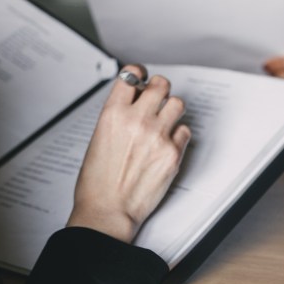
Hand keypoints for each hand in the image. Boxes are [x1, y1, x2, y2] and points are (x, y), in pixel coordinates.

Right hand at [67, 65, 191, 242]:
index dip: (138, 73)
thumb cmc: (97, 180)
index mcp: (113, 113)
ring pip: (178, 103)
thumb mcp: (99, 136)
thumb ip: (117, 115)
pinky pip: (185, 131)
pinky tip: (168, 142)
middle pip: (160, 84)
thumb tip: (133, 102)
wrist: (108, 210)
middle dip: (159, 89)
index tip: (141, 76)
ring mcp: (158, 136)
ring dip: (172, 109)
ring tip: (165, 119)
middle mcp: (137, 120)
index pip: (131, 74)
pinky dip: (178, 134)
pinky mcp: (173, 153)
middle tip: (157, 96)